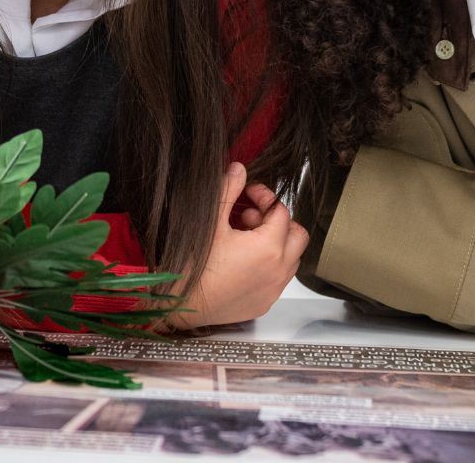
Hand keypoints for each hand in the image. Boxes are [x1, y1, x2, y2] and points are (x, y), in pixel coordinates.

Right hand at [169, 163, 307, 329]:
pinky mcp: (263, 304)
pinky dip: (269, 265)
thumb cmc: (191, 265)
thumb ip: (228, 190)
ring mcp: (272, 290)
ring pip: (290, 259)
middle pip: (297, 236)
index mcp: (269, 248)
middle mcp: (278, 271)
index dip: (265, 197)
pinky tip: (241, 261)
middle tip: (251, 216)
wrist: (177, 305)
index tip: (249, 193)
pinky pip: (277, 279)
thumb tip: (239, 169)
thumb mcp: (210, 222)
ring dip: (276, 244)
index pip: (281, 212)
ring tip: (245, 238)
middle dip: (278, 221)